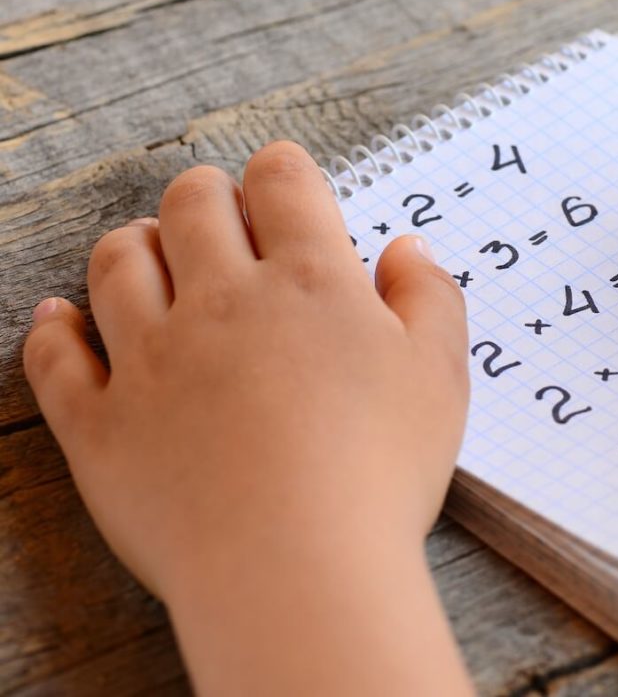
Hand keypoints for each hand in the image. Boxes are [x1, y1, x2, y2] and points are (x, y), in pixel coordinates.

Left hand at [23, 141, 472, 692]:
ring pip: (116, 263)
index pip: (282, 181)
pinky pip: (57, 358)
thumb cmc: (380, 472)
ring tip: (152, 256)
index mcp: (309, 282)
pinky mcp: (101, 424)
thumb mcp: (440, 376)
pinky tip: (63, 318)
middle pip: (191, 205)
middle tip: (220, 217)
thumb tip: (407, 248)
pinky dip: (55, 329)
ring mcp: (151, 359)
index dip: (283, 171)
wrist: (296, 568)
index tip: (285, 185)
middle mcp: (222, 301)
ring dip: (133, 245)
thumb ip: (429, 298)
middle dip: (205, 196)